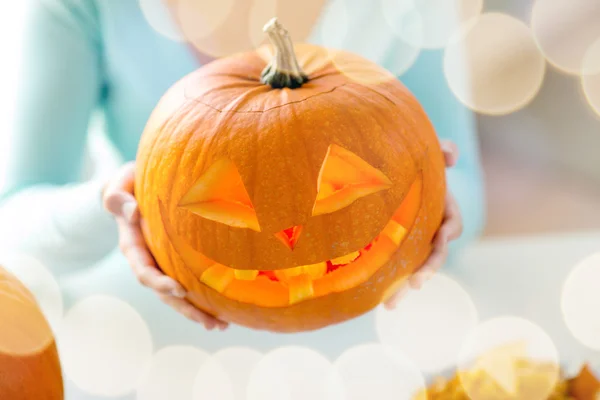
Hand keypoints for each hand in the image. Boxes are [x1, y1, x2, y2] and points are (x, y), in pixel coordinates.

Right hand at [102, 161, 228, 329]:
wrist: (131, 189)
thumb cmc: (127, 184)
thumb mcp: (118, 184)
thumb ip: (118, 196)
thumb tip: (131, 210)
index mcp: (132, 244)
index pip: (144, 269)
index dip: (159, 282)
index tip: (179, 289)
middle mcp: (146, 260)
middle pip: (164, 292)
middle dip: (185, 308)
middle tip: (210, 322)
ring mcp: (160, 264)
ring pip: (176, 295)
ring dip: (196, 312)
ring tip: (220, 326)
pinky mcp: (173, 263)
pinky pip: (186, 284)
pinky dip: (202, 299)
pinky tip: (223, 312)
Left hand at [383, 140, 463, 308]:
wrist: (387, 167)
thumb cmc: (412, 161)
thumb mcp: (427, 154)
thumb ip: (442, 149)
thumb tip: (452, 154)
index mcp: (442, 209)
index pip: (452, 225)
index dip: (448, 233)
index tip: (441, 237)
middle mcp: (429, 229)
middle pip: (433, 255)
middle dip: (426, 270)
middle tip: (415, 283)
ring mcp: (411, 241)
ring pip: (411, 268)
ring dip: (402, 287)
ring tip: (389, 305)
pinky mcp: (392, 247)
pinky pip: (392, 267)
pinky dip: (384, 283)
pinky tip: (371, 299)